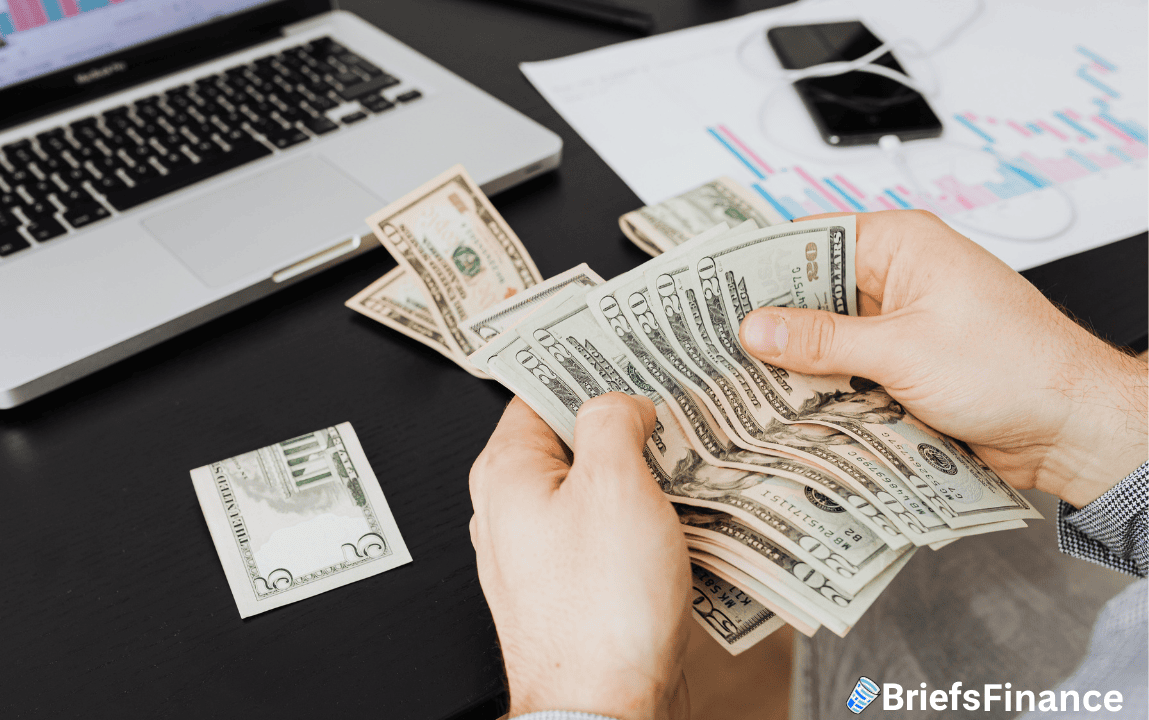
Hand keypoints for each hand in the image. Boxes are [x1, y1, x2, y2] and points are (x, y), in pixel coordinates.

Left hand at [469, 393, 690, 719]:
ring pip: (596, 489)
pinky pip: (610, 535)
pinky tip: (684, 519)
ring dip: (643, 475)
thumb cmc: (598, 612)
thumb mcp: (614, 485)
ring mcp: (543, 551)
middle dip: (625, 424)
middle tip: (672, 409)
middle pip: (572, 441)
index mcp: (506, 473)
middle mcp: (513, 510)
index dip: (586, 367)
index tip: (626, 352)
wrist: (604, 708)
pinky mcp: (575, 586)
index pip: (538, 391)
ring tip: (691, 462)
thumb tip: (620, 402)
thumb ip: (612, 421)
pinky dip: (645, 521)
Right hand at [738, 210, 1146, 507]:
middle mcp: (898, 278)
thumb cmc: (1018, 368)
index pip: (810, 240)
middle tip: (715, 344)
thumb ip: (823, 340)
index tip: (711, 291)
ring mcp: (900, 325)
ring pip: (824, 337)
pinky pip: (844, 371)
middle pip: (811, 292)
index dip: (758, 265)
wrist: (1072, 428)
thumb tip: (758, 327)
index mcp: (902, 245)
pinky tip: (789, 404)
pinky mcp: (902, 367)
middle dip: (770, 321)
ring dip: (796, 361)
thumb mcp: (905, 350)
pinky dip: (820, 387)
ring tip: (742, 379)